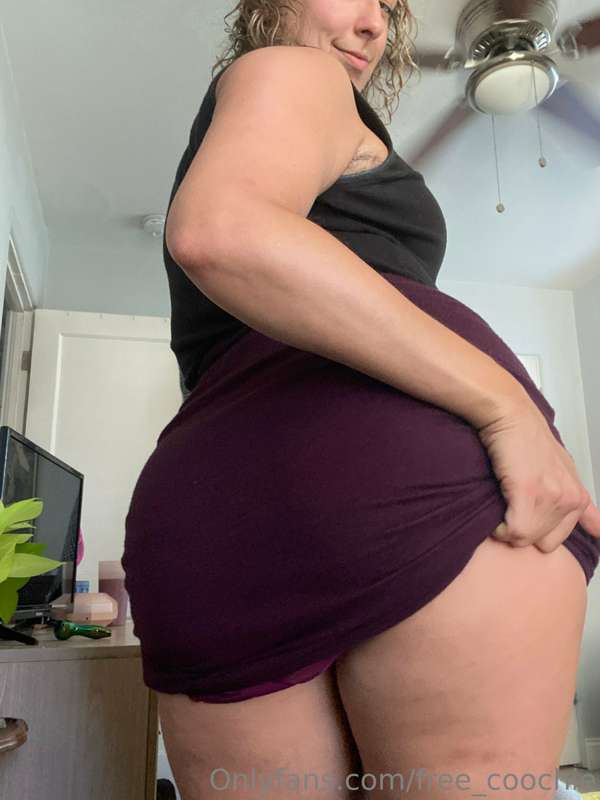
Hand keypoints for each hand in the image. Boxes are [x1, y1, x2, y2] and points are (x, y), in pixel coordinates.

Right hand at [477, 401, 599, 552]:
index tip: (532, 518)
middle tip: (513, 504)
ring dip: (508, 526)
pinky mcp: (529, 493)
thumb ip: (577, 502)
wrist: (510, 416)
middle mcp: (571, 499)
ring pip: (525, 537)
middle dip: (525, 530)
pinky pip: (513, 531)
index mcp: (578, 497)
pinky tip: (497, 507)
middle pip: (543, 543)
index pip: (565, 538)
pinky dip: (499, 527)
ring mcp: (552, 497)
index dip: (542, 531)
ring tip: (505, 499)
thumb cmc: (528, 440)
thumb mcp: (563, 471)